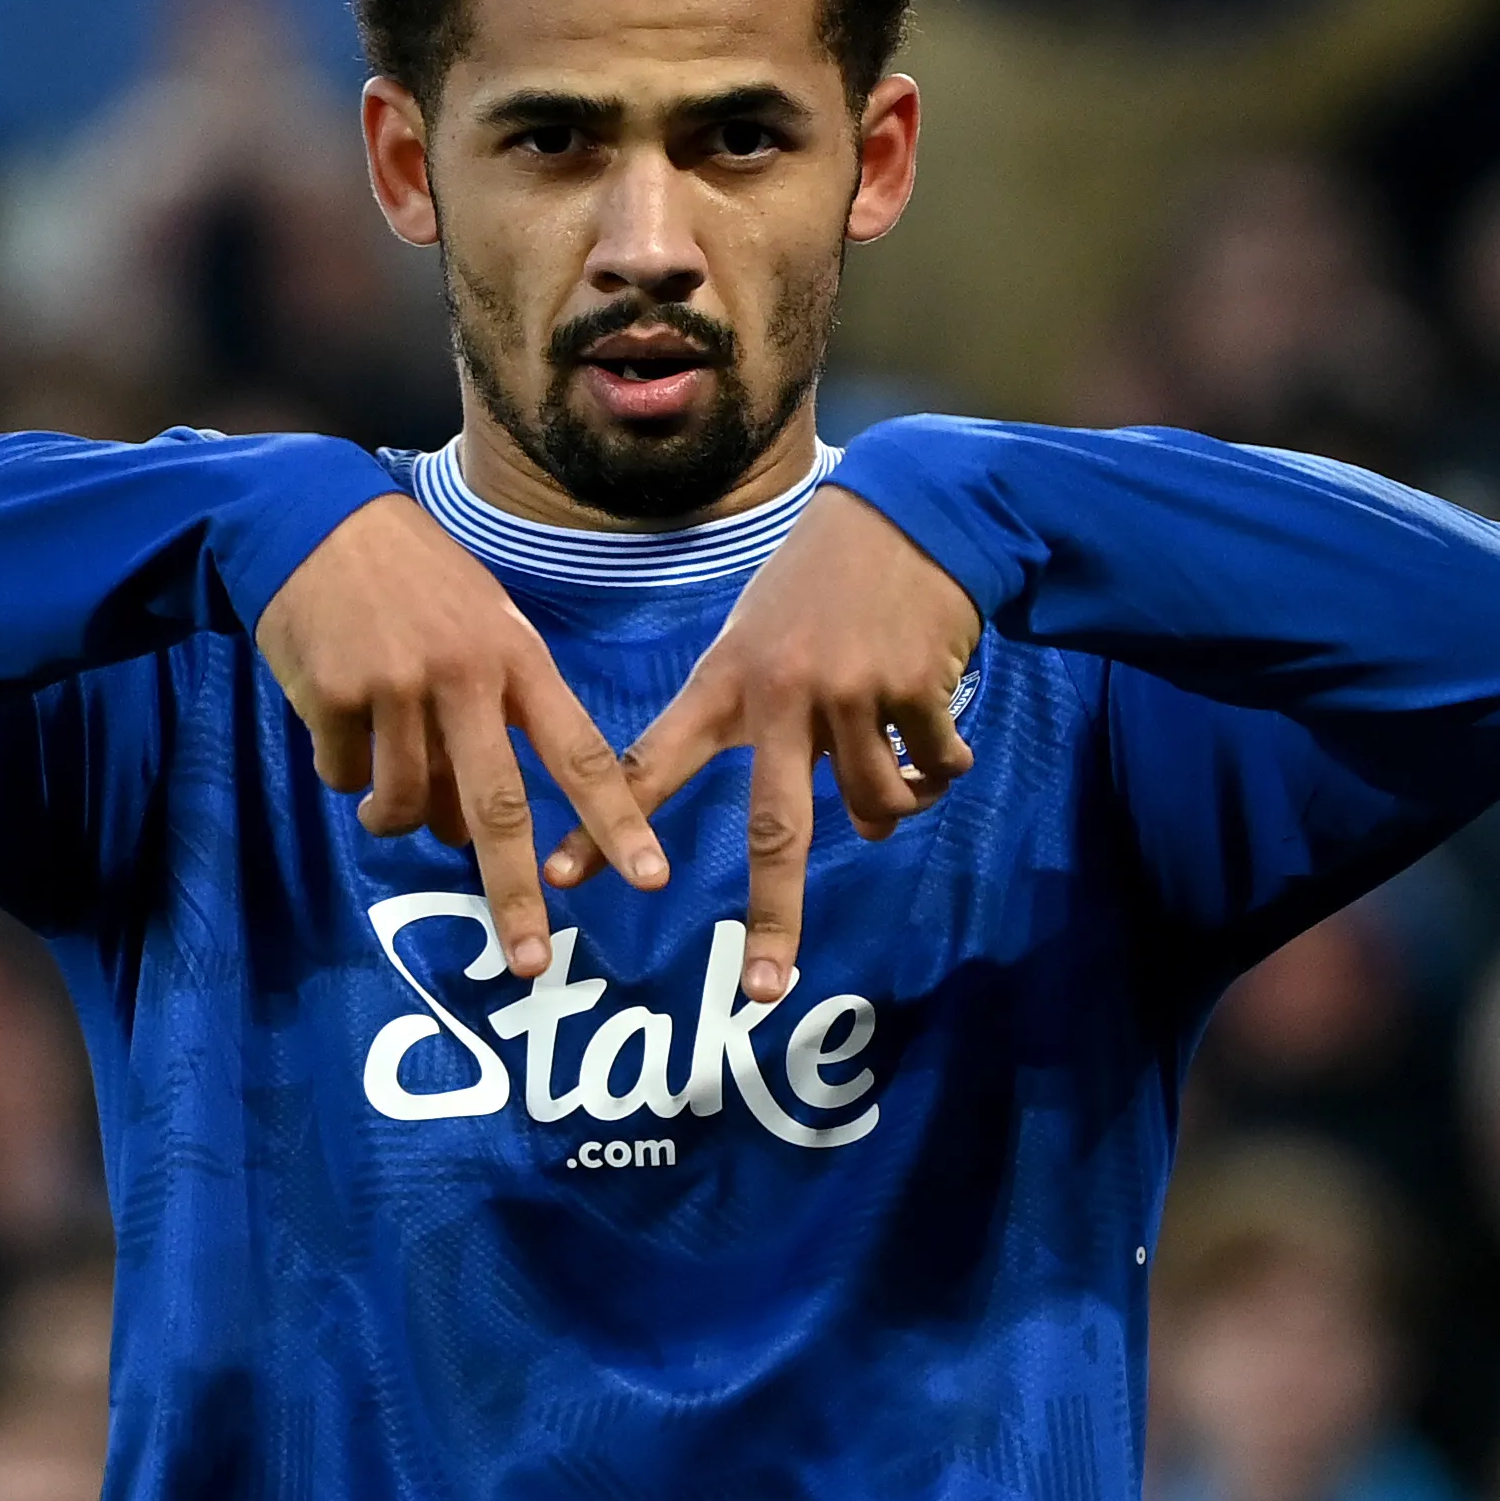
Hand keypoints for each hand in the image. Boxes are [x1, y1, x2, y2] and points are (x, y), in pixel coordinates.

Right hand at [255, 496, 666, 978]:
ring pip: (405, 804)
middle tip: (533, 961)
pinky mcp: (332, 696)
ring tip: (385, 780)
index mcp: (515, 655)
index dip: (618, 819)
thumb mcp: (481, 620)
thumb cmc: (411, 581)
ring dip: (397, 815)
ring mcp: (395, 686)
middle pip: (496, 805)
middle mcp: (463, 674)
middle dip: (515, 893)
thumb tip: (471, 827)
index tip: (652, 878)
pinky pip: (346, 779)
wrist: (313, 520)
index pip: (581, 749)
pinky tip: (342, 725)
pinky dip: (345, 772)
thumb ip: (498, 710)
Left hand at [549, 487, 976, 1004]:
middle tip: (762, 988)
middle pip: (777, 829)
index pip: (648, 762)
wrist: (910, 512)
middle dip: (773, 917)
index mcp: (726, 683)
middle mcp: (782, 695)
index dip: (604, 829)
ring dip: (891, 808)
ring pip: (874, 808)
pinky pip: (933, 770)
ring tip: (901, 779)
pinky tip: (936, 735)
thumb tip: (840, 830)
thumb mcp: (758, 636)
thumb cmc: (819, 582)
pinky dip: (939, 768)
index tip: (559, 881)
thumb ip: (763, 727)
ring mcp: (851, 694)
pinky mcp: (914, 689)